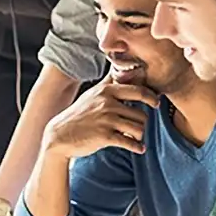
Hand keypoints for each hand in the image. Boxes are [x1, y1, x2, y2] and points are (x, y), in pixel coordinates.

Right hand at [43, 77, 159, 159]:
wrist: (59, 135)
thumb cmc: (78, 115)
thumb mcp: (93, 94)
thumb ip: (109, 82)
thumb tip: (120, 66)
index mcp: (107, 91)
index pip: (138, 90)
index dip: (151, 97)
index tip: (156, 103)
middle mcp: (107, 103)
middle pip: (141, 113)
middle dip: (143, 122)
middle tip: (141, 125)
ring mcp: (106, 120)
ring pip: (138, 128)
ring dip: (139, 135)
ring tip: (134, 138)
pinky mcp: (105, 136)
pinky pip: (130, 142)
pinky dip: (137, 147)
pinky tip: (138, 148)